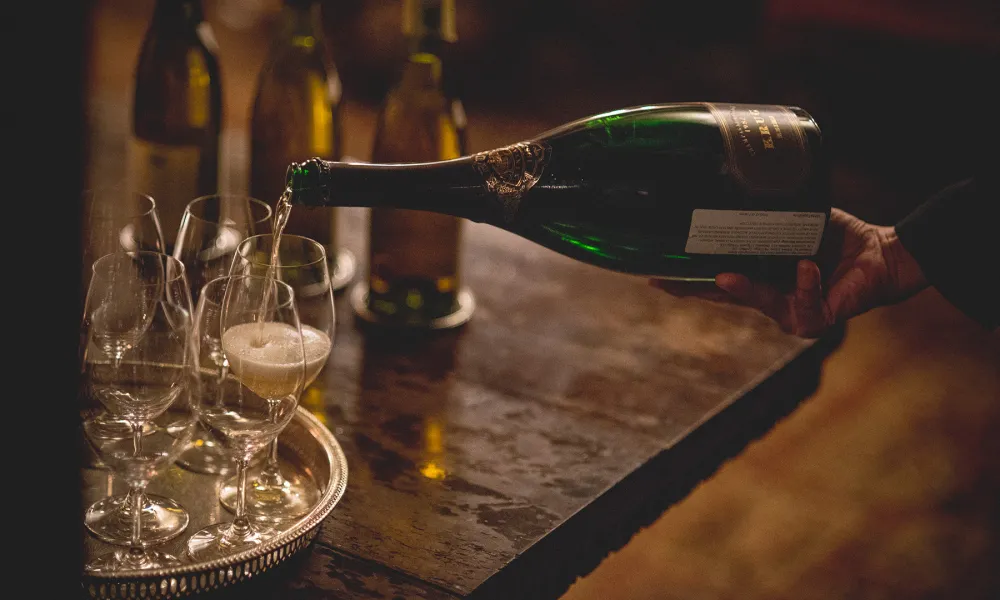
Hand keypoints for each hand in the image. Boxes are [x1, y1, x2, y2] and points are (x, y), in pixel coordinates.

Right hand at [651, 208, 927, 336]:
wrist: (882, 254)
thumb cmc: (838, 238)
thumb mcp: (796, 221)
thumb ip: (770, 214)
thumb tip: (737, 184)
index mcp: (761, 276)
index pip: (717, 280)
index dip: (687, 280)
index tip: (654, 274)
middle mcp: (771, 298)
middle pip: (726, 298)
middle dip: (695, 291)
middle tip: (666, 282)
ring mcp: (792, 312)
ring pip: (760, 304)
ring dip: (744, 290)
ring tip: (726, 276)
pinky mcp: (817, 319)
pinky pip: (803, 305)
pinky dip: (805, 284)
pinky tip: (806, 266)